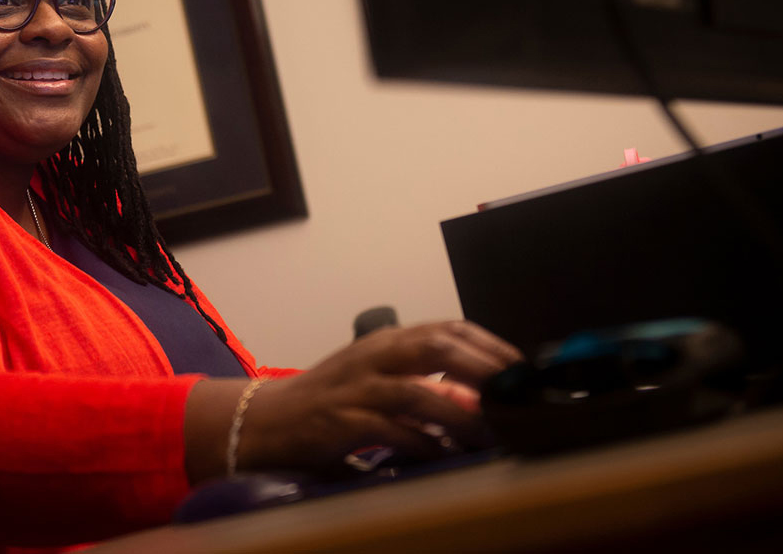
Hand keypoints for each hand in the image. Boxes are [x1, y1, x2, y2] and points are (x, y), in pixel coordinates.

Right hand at [237, 321, 520, 471]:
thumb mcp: (374, 378)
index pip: (446, 328)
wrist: (264, 419)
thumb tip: (475, 399)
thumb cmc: (326, 401)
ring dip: (459, 414)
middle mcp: (373, 357)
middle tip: (513, 391)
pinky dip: (422, 443)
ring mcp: (356, 388)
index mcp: (385, 341)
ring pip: (418, 391)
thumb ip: (420, 382)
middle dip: (482, 368)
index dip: (487, 344)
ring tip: (488, 432)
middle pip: (436, 347)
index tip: (518, 365)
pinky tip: (443, 454)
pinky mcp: (341, 422)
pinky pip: (391, 430)